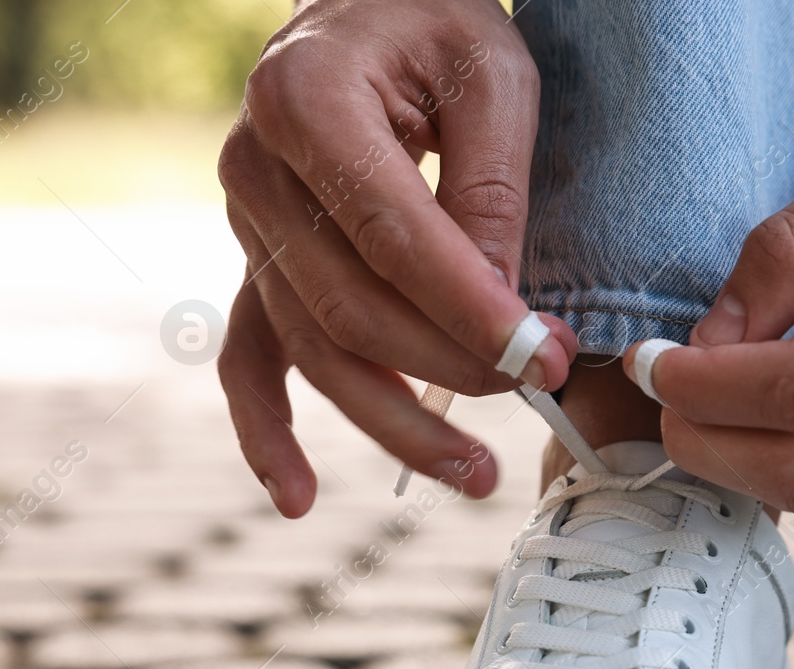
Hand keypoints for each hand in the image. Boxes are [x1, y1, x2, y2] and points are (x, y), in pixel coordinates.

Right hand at [217, 0, 578, 516]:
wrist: (370, 6)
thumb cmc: (439, 25)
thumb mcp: (493, 75)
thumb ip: (491, 189)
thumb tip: (501, 313)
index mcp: (309, 104)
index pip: (394, 238)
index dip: (471, 311)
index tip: (545, 357)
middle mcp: (258, 168)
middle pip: (351, 307)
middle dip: (450, 365)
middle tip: (538, 391)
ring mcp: (248, 223)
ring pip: (314, 348)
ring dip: (394, 423)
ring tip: (475, 476)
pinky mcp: (259, 260)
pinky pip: (248, 356)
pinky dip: (267, 430)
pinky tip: (299, 496)